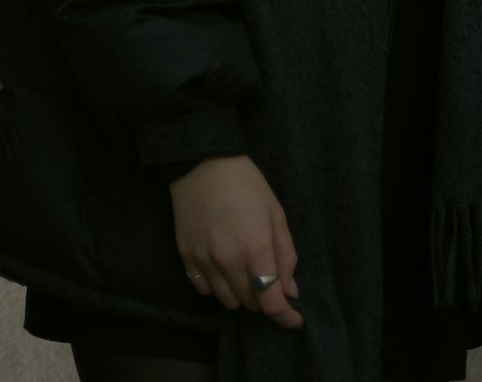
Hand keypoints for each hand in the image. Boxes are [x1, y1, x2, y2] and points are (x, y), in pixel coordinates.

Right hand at [170, 155, 302, 328]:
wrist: (202, 162)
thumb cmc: (246, 183)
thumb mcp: (275, 212)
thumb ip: (285, 253)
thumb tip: (290, 291)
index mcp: (256, 248)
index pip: (271, 301)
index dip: (286, 317)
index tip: (294, 320)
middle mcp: (228, 261)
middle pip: (250, 304)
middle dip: (264, 298)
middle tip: (267, 277)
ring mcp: (204, 261)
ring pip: (227, 301)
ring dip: (241, 294)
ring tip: (244, 270)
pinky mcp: (186, 257)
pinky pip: (204, 290)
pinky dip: (217, 286)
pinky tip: (222, 266)